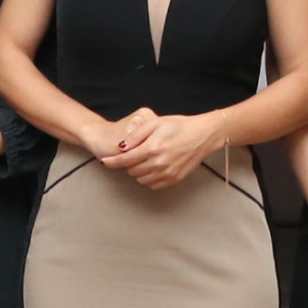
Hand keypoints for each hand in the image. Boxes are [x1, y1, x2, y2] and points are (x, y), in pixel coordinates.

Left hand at [100, 110, 222, 190]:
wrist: (202, 135)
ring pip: (141, 179)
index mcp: (152, 148)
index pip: (125, 160)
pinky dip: (149, 178)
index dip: (112, 161)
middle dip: (128, 163)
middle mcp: (159, 163)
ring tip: (146, 158)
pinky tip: (154, 167)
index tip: (104, 162)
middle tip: (135, 153)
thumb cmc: (179, 126)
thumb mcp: (155, 123)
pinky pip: (153, 184)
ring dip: (138, 171)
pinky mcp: (174, 179)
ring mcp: (167, 173)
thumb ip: (135, 135)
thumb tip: (121, 147)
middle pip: (131, 171)